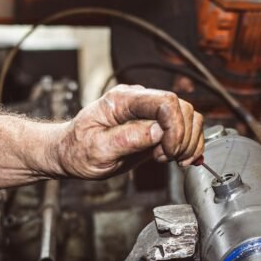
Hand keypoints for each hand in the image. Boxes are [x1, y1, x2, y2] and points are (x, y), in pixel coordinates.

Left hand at [52, 85, 205, 179]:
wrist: (70, 153)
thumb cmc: (77, 150)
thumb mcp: (97, 150)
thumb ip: (128, 139)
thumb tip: (158, 132)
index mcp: (122, 101)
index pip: (165, 102)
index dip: (175, 128)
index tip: (167, 151)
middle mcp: (138, 101)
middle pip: (182, 108)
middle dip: (183, 138)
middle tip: (167, 158)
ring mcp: (149, 112)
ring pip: (189, 116)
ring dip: (188, 142)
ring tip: (171, 159)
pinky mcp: (156, 126)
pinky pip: (185, 127)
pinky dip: (189, 144)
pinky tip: (180, 158)